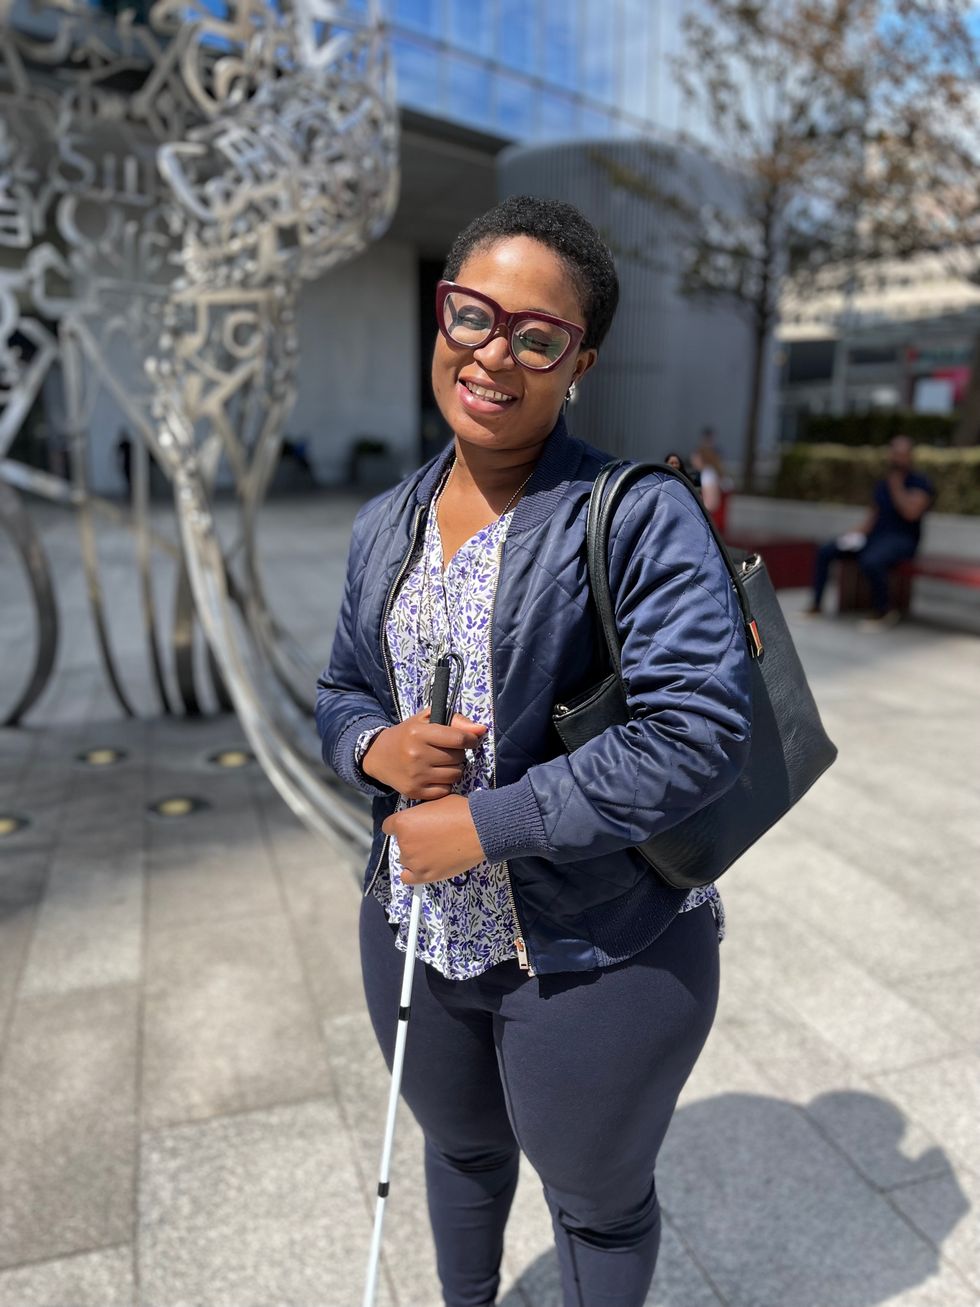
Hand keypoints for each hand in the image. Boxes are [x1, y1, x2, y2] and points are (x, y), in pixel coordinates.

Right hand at [361, 708, 486, 800]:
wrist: (378, 756)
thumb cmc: (408, 734)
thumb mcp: (426, 719)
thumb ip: (456, 720)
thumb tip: (481, 729)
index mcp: (419, 733)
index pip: (458, 739)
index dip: (471, 739)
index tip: (470, 740)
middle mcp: (416, 755)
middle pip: (458, 758)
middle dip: (458, 753)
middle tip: (446, 751)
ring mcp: (415, 776)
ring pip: (455, 775)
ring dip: (454, 769)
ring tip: (441, 763)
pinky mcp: (414, 792)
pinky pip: (446, 790)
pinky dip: (445, 783)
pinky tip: (435, 775)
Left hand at [382, 795, 486, 882]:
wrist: (479, 830)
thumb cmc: (460, 812)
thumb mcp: (435, 802)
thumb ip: (420, 814)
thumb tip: (421, 819)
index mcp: (403, 822)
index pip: (389, 827)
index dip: (402, 826)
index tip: (412, 828)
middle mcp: (404, 842)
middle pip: (400, 844)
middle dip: (413, 841)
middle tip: (431, 838)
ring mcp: (413, 861)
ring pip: (406, 860)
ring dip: (417, 856)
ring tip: (436, 851)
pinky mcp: (424, 875)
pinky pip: (407, 878)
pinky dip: (413, 873)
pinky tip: (425, 866)